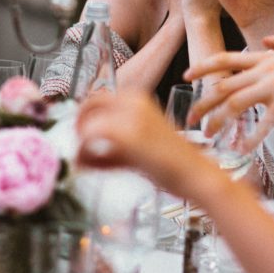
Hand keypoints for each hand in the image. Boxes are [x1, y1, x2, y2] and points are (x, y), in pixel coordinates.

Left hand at [76, 90, 211, 197]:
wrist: (196, 174)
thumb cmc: (171, 164)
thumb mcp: (138, 145)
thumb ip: (111, 146)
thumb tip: (81, 154)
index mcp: (138, 99)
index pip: (98, 98)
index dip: (84, 117)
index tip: (80, 136)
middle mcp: (134, 101)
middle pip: (90, 104)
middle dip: (77, 127)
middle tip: (78, 149)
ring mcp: (131, 116)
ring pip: (87, 123)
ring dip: (81, 145)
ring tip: (85, 163)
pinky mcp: (129, 135)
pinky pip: (91, 138)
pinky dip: (84, 154)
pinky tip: (88, 165)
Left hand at [183, 33, 273, 149]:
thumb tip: (267, 39)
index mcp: (266, 57)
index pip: (227, 59)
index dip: (204, 66)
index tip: (186, 74)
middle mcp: (265, 70)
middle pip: (224, 86)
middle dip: (203, 103)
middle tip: (190, 118)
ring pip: (235, 103)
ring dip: (218, 121)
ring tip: (208, 135)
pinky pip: (263, 123)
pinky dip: (251, 137)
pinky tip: (241, 149)